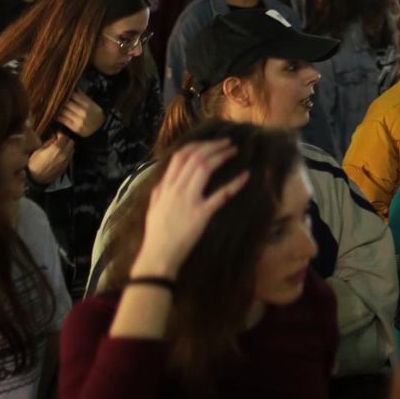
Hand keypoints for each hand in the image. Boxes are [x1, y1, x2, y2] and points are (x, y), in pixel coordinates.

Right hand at [27, 133, 75, 184]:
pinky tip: (60, 155)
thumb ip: (48, 142)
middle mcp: (64, 153)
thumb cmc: (35, 163)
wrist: (37, 178)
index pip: (64, 137)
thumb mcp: (39, 150)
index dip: (60, 134)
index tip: (57, 134)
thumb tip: (54, 137)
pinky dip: (67, 153)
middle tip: (60, 140)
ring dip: (68, 147)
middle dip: (66, 140)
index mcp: (57, 148)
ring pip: (72, 150)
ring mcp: (66, 161)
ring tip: (61, 147)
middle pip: (71, 142)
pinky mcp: (66, 166)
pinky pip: (70, 157)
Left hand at [58, 91, 103, 137]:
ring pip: (63, 111)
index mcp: (88, 104)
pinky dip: (58, 117)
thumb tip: (75, 88)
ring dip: (58, 109)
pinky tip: (56, 115)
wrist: (100, 130)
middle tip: (55, 100)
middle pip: (67, 103)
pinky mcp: (75, 128)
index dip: (67, 94)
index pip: (74, 96)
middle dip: (61, 101)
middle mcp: (83, 112)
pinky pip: (63, 120)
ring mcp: (79, 120)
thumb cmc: (96, 115)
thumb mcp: (93, 105)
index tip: (62, 94)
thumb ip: (84, 97)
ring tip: (54, 107)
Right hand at [131, 139, 247, 277]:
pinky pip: (221, 195)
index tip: (210, 143)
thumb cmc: (156, 234)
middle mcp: (176, 189)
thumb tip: (163, 182)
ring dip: (221, 156)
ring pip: (205, 168)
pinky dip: (235, 183)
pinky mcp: (201, 214)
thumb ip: (158, 193)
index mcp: (166, 187)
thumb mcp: (153, 209)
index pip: (180, 156)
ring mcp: (189, 200)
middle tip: (228, 143)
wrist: (158, 256)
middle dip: (213, 146)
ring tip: (234, 151)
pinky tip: (246, 176)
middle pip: (196, 158)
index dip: (197, 145)